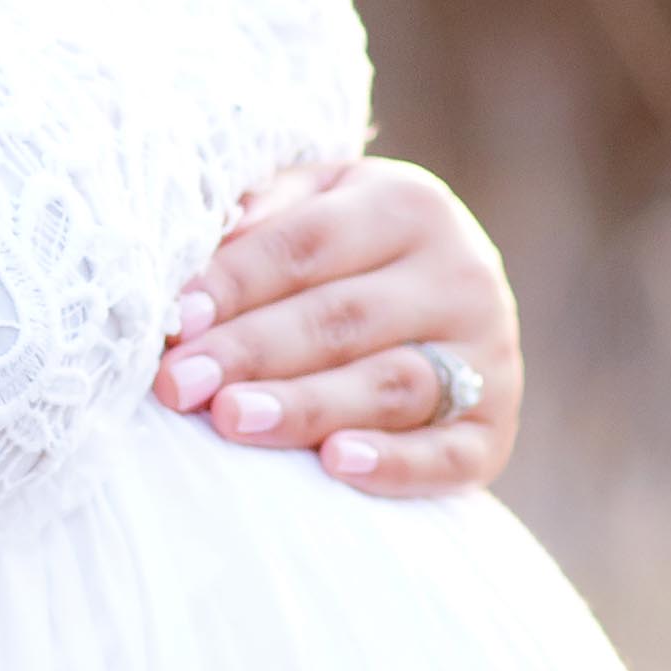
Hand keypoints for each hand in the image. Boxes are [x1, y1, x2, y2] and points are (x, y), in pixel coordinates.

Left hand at [154, 151, 521, 495]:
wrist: (442, 296)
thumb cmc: (346, 250)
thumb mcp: (315, 203)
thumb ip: (263, 215)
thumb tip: (194, 249)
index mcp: (409, 205)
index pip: (309, 245)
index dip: (236, 282)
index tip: (174, 319)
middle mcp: (462, 274)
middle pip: (343, 317)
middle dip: (251, 352)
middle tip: (179, 383)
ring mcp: (487, 355)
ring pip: (390, 384)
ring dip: (307, 406)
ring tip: (232, 419)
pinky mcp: (496, 428)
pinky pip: (450, 454)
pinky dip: (396, 464)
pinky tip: (337, 466)